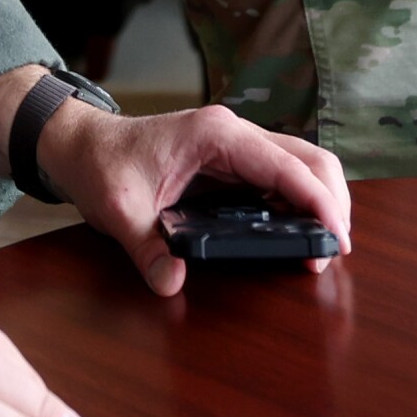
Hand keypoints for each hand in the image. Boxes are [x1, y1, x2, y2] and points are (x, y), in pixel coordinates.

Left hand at [37, 101, 352, 297]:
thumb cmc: (101, 163)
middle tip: (335, 250)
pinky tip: (300, 235)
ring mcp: (238, 146)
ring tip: (324, 247)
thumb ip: (146, 246)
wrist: (81, 144)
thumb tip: (171, 282)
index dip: (317, 202)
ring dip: (321, 202)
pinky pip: (281, 178)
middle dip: (333, 202)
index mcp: (217, 135)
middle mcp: (236, 134)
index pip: (286, 166)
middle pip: (310, 159)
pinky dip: (300, 204)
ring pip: (302, 166)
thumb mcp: (118, 208)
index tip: (335, 238)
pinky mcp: (234, 163)